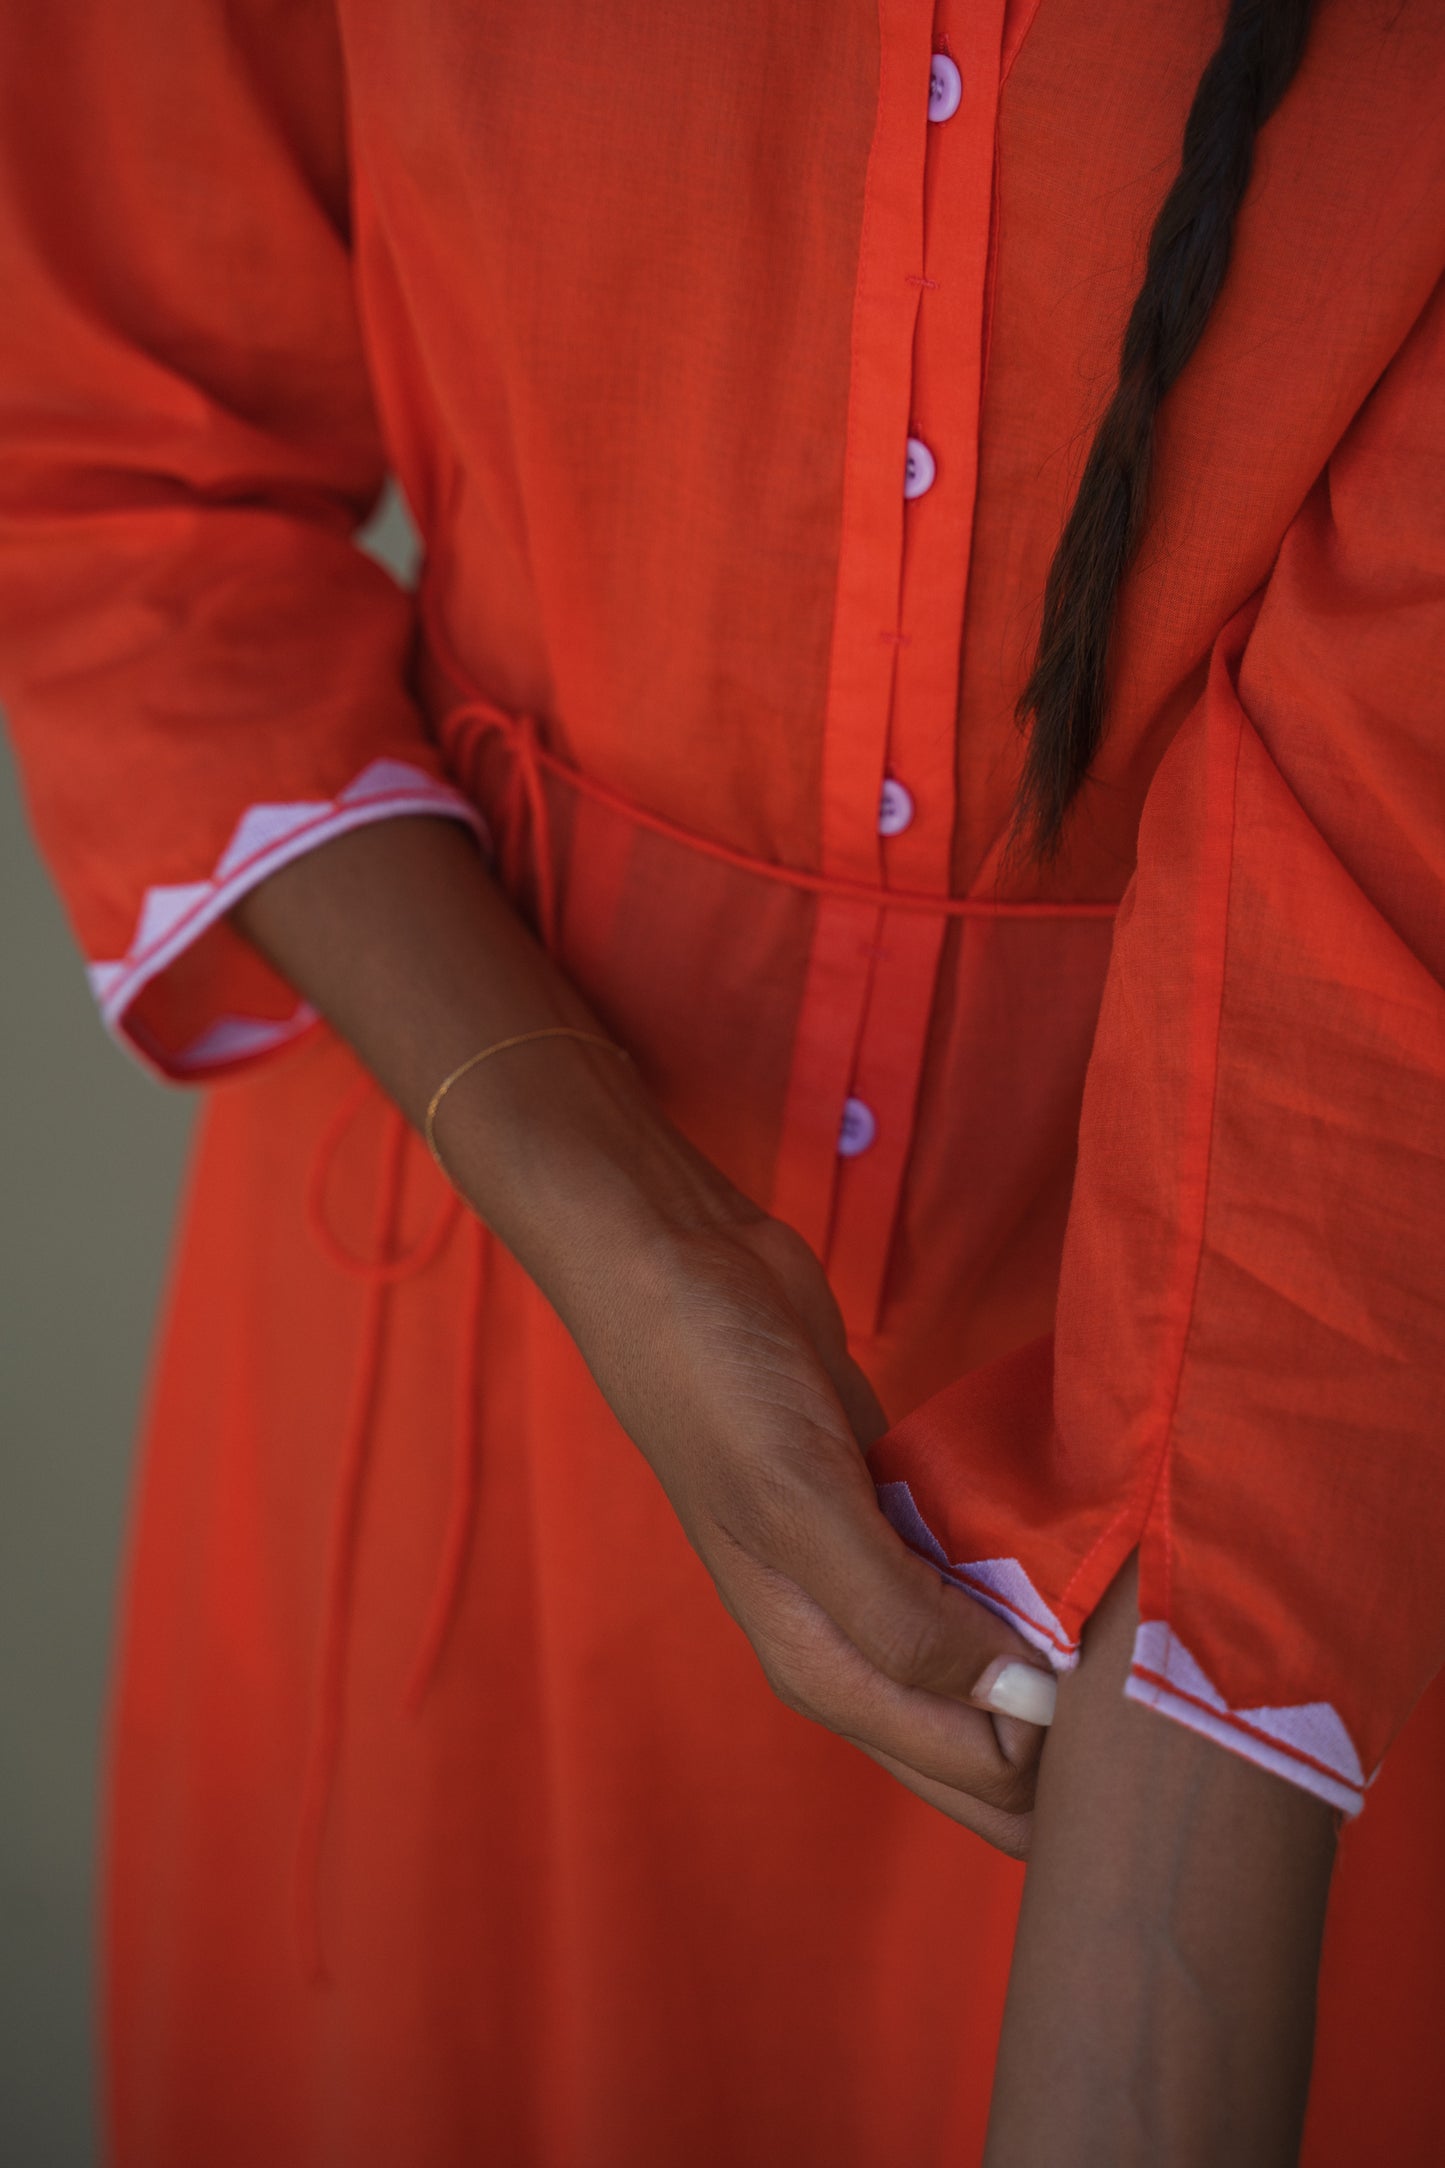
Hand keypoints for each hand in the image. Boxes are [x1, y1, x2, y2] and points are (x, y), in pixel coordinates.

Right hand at [225, 815, 1055, 1851]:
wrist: (677, 1265)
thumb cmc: (720, 1389)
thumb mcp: (803, 1508)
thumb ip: (904, 1622)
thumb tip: (1021, 1714)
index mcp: (823, 1663)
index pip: (972, 1773)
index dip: (1065, 1769)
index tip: (1154, 1720)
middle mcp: (853, 1636)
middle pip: (986, 1736)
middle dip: (1075, 1734)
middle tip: (1171, 1682)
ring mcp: (876, 1569)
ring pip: (993, 1650)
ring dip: (1064, 1648)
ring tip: (1158, 1624)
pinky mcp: (897, 1503)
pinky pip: (984, 1566)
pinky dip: (1035, 1568)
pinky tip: (1096, 1548)